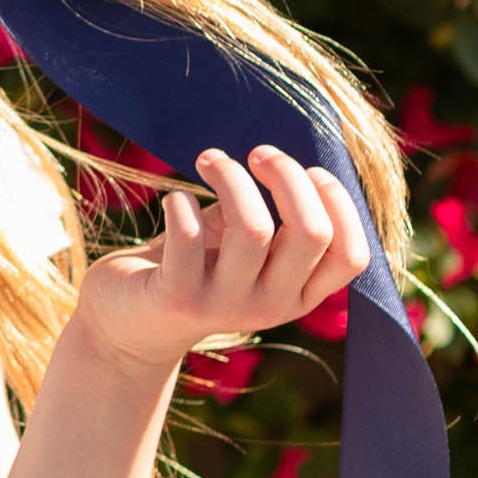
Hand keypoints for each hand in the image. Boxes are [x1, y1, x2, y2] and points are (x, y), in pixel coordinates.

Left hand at [71, 142, 372, 377]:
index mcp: (299, 294)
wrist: (125, 323)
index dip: (339, 204)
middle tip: (258, 154)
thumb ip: (273, 216)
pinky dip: (182, 203)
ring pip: (253, 227)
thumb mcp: (244, 247)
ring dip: (232, 177)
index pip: (351, 256)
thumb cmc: (194, 266)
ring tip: (209, 159)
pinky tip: (175, 199)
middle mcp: (272, 307)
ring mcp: (226, 306)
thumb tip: (288, 160)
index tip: (310, 170)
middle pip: (311, 232)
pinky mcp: (178, 297)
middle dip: (288, 175)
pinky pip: (189, 235)